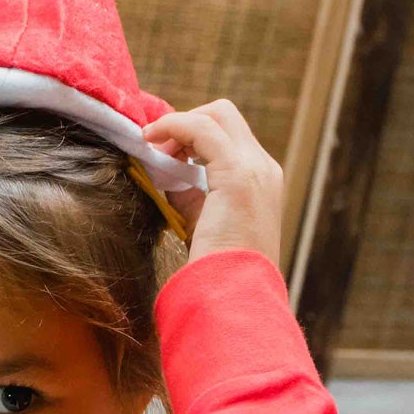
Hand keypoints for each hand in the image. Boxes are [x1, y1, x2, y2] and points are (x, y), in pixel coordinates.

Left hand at [141, 100, 283, 268]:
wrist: (233, 298)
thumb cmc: (215, 271)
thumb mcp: (202, 224)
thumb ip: (188, 194)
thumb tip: (165, 172)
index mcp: (261, 181)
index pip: (227, 138)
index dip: (191, 138)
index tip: (162, 155)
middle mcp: (263, 169)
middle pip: (224, 116)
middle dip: (186, 123)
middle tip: (155, 148)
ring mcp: (255, 169)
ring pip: (216, 115)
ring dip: (178, 125)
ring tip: (150, 147)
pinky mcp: (238, 175)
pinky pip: (201, 129)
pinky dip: (173, 126)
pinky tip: (150, 140)